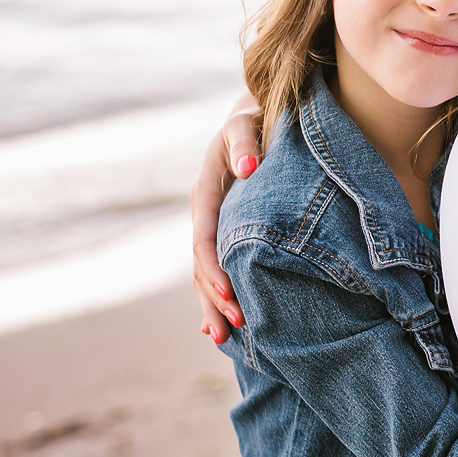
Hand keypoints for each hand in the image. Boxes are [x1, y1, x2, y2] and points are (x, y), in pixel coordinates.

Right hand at [189, 91, 261, 343]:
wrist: (254, 117)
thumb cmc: (254, 119)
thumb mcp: (247, 123)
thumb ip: (245, 142)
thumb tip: (248, 166)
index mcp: (205, 193)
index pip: (205, 239)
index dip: (215, 268)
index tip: (230, 293)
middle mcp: (204, 215)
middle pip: (202, 265)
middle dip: (214, 297)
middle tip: (234, 326)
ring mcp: (212, 226)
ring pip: (205, 274)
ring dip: (212, 305)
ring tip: (222, 338)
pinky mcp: (225, 233)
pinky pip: (216, 269)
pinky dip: (216, 296)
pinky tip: (221, 326)